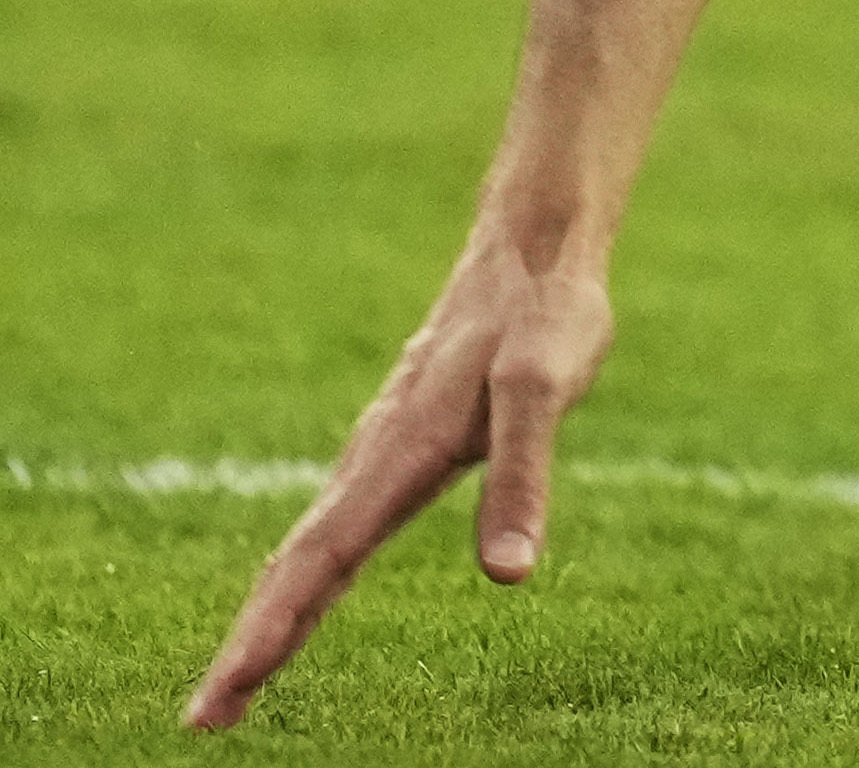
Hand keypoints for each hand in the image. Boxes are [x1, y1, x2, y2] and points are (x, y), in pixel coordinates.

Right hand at [187, 226, 611, 726]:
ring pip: (312, 546)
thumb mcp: (544, 390)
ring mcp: (377, 453)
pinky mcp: (396, 445)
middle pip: (299, 567)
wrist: (531, 250)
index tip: (220, 696)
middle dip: (253, 644)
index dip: (271, 632)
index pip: (319, 563)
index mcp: (396, 457)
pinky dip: (306, 572)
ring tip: (238, 679)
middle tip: (203, 719)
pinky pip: (337, 522)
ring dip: (273, 614)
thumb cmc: (542, 318)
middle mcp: (371, 460)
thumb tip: (509, 576)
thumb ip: (523, 478)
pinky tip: (300, 595)